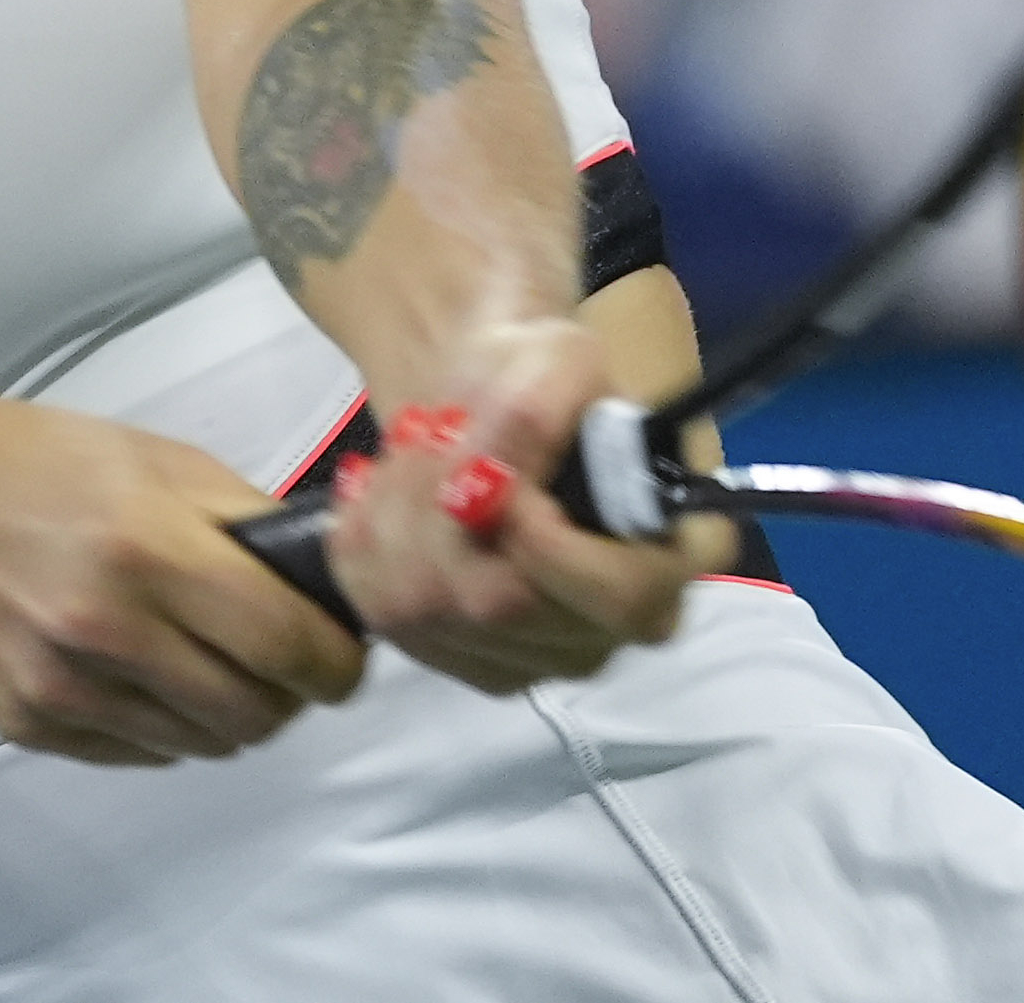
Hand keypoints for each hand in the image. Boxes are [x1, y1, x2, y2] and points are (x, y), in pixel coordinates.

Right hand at [0, 387, 366, 764]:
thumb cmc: (39, 466)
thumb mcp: (159, 461)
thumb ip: (247, 524)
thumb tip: (328, 581)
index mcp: (152, 547)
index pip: (287, 645)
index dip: (337, 662)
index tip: (346, 655)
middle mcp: (109, 628)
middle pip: (255, 711)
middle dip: (292, 694)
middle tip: (288, 661)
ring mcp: (64, 687)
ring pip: (204, 743)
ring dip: (234, 715)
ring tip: (219, 663)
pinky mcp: (30, 724)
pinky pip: (144, 753)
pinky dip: (171, 727)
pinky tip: (154, 675)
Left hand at [322, 317, 728, 694]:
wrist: (494, 402)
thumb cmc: (545, 380)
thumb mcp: (557, 363)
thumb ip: (535, 422)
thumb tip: (481, 485)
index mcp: (661, 565)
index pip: (621, 597)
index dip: (550, 544)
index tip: (492, 470)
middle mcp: (596, 636)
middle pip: (499, 606)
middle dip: (444, 510)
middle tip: (433, 430)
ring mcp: (517, 660)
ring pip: (426, 607)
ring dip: (398, 510)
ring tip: (413, 444)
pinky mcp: (445, 657)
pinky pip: (379, 606)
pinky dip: (363, 536)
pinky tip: (383, 488)